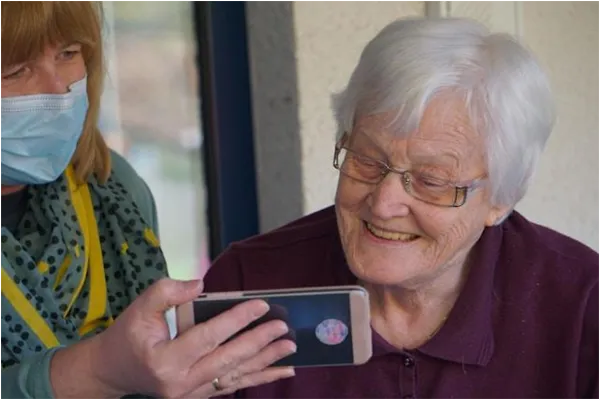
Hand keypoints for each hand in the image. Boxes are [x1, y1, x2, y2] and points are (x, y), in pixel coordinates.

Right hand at [58, 278, 294, 398]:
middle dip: (259, 342)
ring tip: (289, 348)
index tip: (261, 304)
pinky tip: (280, 371)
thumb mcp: (139, 308)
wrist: (113, 372)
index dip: (236, 319)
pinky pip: (232, 385)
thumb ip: (167, 292)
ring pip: (235, 376)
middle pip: (228, 360)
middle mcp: (180, 383)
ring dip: (266, 362)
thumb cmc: (127, 336)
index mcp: (165, 360)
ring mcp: (191, 394)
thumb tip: (200, 284)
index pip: (208, 337)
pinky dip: (258, 378)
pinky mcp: (198, 396)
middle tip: (283, 327)